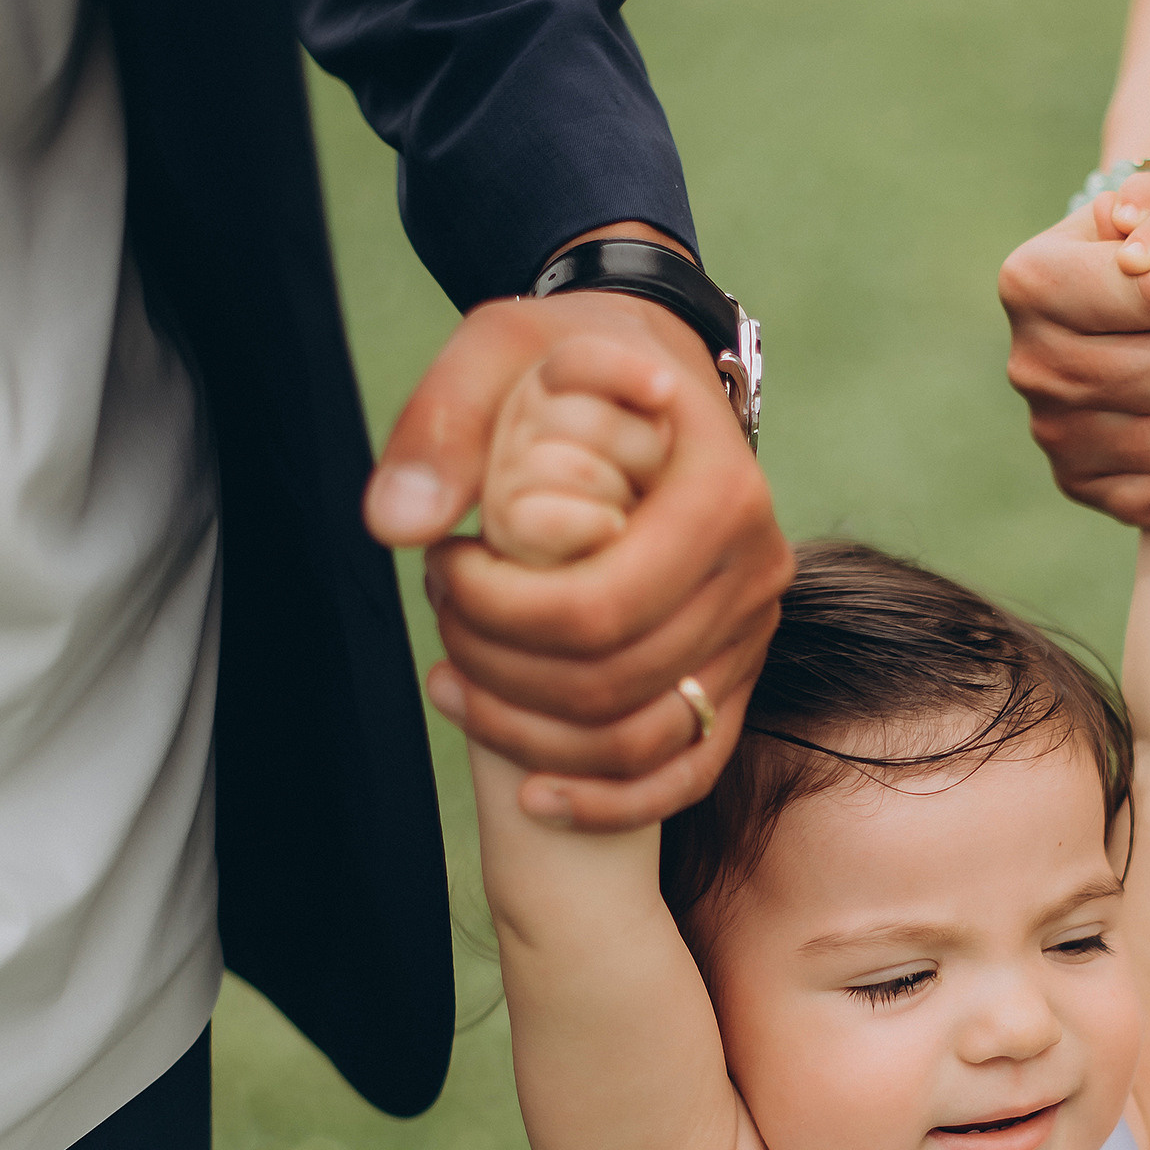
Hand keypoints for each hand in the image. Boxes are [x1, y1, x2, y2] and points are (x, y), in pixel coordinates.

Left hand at [367, 280, 791, 831]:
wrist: (651, 366)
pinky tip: (533, 796)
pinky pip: (689, 770)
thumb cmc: (572, 360)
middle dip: (498, 667)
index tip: (440, 565)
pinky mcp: (737, 676)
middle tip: (439, 613)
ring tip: (452, 681)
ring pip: (640, 739)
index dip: (497, 616)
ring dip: (528, 734)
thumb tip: (395, 526)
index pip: (601, 608)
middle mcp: (755, 573)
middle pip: (613, 682)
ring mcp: (752, 634)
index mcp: (719, 493)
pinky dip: (611, 801)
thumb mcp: (499, 348)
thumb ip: (443, 426)